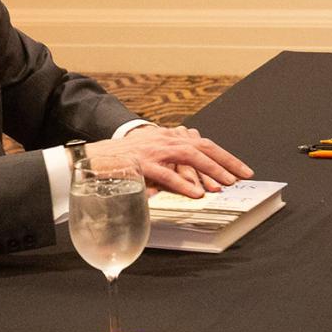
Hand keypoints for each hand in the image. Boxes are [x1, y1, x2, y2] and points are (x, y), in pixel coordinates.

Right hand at [83, 126, 252, 198]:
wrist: (89, 157)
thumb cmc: (120, 161)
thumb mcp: (149, 157)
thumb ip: (170, 164)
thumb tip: (193, 179)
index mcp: (167, 138)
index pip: (202, 144)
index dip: (224, 156)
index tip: (241, 170)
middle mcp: (163, 140)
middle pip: (202, 147)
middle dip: (225, 161)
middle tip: (242, 176)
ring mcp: (152, 151)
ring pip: (189, 157)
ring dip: (209, 171)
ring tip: (224, 185)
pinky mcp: (140, 165)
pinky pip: (166, 174)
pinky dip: (183, 183)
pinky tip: (196, 193)